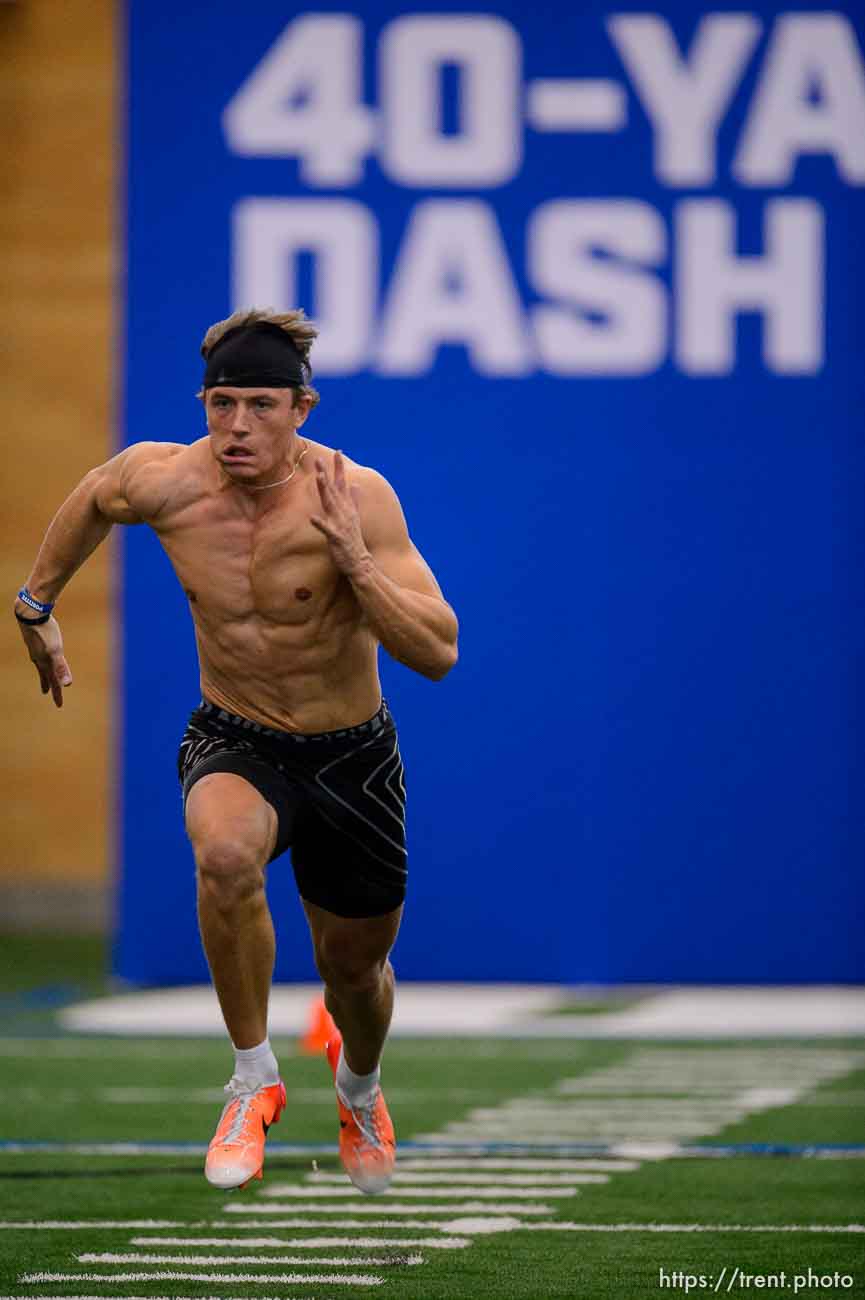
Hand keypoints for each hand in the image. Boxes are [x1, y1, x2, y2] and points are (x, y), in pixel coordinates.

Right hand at [17, 614, 72, 707]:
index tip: (59, 706)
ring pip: (40, 663)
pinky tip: (40, 651)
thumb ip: (61, 668)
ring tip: (44, 673)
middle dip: (47, 684)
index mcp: (44, 662)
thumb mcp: (56, 651)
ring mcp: (34, 648)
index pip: (53, 682)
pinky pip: (38, 652)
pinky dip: (41, 657)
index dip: (57, 694)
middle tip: (46, 692)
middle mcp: (38, 657)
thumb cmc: (45, 632)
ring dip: (43, 670)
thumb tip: (67, 685)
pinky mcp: (34, 639)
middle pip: (44, 674)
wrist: (30, 612)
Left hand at [310, 452, 371, 577]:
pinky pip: (327, 529)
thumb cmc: (353, 540)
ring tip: (319, 478)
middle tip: (320, 460)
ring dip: (325, 491)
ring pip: (331, 504)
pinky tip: (312, 517)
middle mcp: (344, 512)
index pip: (343, 483)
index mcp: (347, 507)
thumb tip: (355, 485)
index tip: (338, 451)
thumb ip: (353, 500)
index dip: (339, 468)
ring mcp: (341, 524)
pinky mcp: (337, 537)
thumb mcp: (354, 517)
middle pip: (334, 490)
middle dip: (327, 474)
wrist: (359, 562)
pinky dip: (320, 523)